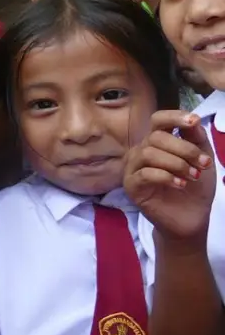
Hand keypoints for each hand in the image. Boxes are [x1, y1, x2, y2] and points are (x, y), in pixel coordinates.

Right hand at [124, 110, 215, 241]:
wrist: (191, 217)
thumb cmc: (194, 186)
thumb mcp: (203, 158)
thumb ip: (197, 138)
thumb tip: (191, 121)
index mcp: (158, 142)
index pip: (158, 120)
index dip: (173, 117)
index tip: (193, 121)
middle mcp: (142, 151)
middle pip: (156, 137)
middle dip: (184, 149)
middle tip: (203, 164)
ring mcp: (133, 168)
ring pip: (149, 154)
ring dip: (176, 164)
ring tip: (192, 177)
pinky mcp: (131, 186)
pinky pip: (145, 174)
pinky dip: (166, 177)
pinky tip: (180, 185)